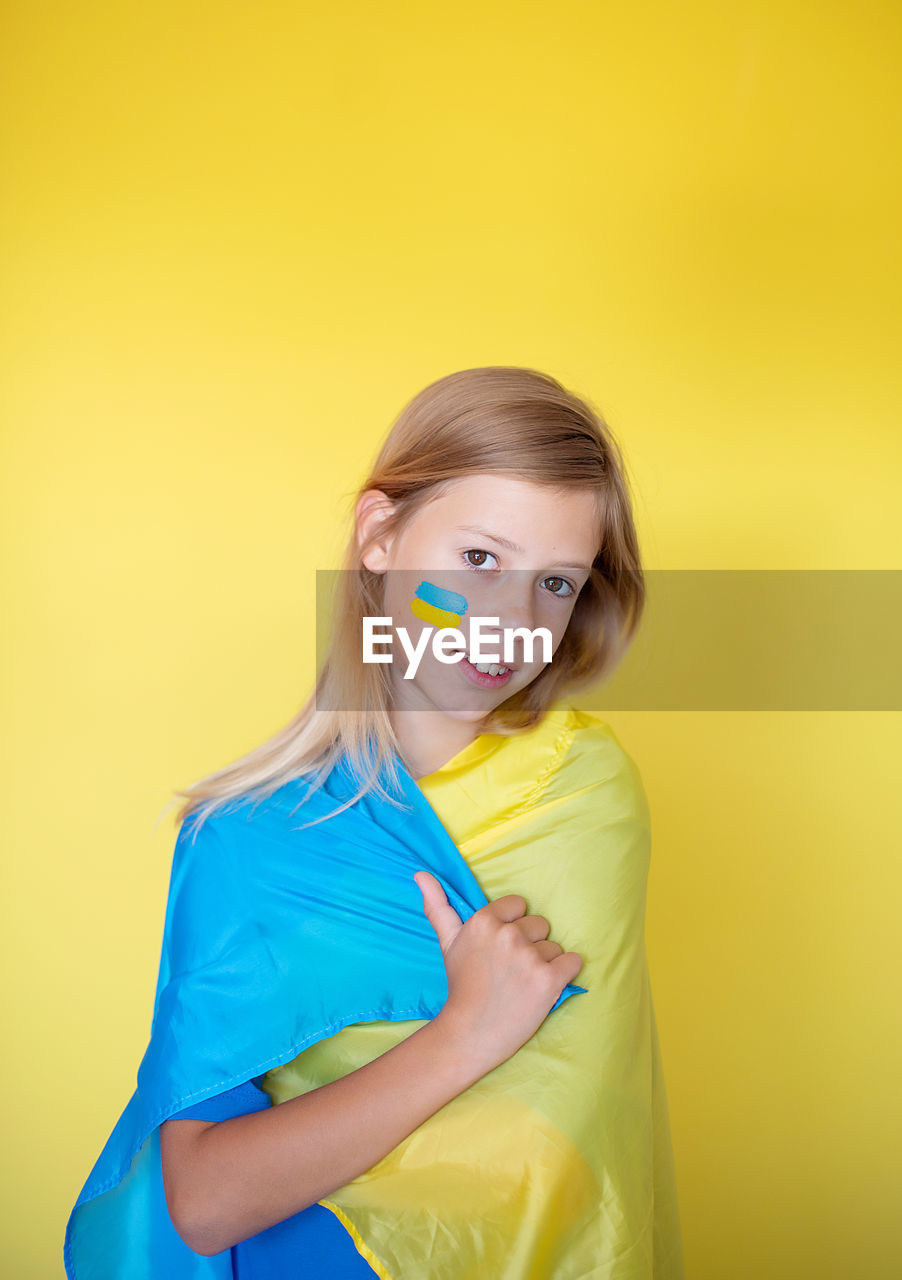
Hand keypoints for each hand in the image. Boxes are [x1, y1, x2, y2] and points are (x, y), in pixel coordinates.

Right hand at [413, 870, 582, 1072]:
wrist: (470, 1033)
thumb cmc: (461, 986)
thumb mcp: (447, 942)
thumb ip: (438, 905)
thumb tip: (420, 873)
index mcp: (484, 921)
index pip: (518, 905)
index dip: (513, 927)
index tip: (501, 949)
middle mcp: (508, 935)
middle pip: (539, 925)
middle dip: (530, 945)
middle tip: (511, 970)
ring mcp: (529, 958)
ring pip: (554, 947)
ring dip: (544, 964)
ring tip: (523, 983)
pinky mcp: (548, 980)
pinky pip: (573, 962)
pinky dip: (565, 974)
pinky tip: (546, 986)